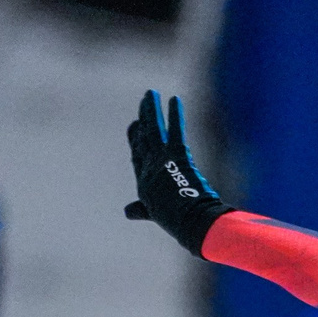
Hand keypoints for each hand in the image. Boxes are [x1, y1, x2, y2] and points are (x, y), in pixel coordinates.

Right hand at [124, 90, 228, 254]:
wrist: (190, 223)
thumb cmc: (177, 222)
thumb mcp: (154, 214)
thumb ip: (141, 210)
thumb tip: (127, 212)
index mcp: (144, 183)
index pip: (137, 155)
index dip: (135, 139)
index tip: (134, 125)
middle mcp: (149, 169)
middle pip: (143, 137)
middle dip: (143, 117)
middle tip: (145, 101)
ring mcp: (162, 161)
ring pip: (153, 130)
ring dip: (152, 110)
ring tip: (152, 93)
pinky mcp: (177, 156)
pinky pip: (175, 131)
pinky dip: (175, 115)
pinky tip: (175, 100)